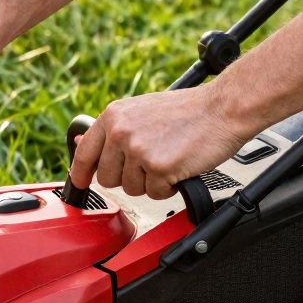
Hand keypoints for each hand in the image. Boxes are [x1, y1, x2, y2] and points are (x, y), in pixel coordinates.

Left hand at [69, 85, 252, 198]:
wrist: (223, 108)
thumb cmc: (187, 111)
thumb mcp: (139, 111)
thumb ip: (111, 130)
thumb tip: (79, 142)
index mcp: (113, 116)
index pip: (84, 153)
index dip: (80, 173)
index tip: (79, 183)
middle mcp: (121, 132)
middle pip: (107, 178)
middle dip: (128, 178)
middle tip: (150, 164)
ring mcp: (139, 150)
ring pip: (131, 189)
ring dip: (151, 182)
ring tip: (168, 159)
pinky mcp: (159, 167)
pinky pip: (155, 194)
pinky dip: (169, 188)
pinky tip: (178, 167)